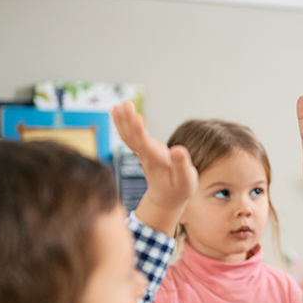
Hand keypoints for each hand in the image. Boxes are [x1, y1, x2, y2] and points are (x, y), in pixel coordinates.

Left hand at [111, 100, 196, 235]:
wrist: (165, 198)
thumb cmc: (178, 189)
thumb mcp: (186, 180)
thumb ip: (182, 166)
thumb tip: (177, 150)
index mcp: (156, 162)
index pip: (145, 145)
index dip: (139, 132)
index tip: (135, 117)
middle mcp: (145, 156)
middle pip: (133, 138)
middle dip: (128, 120)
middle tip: (124, 103)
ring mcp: (142, 153)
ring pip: (128, 136)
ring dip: (122, 120)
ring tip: (118, 104)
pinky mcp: (142, 150)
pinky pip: (128, 136)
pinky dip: (122, 124)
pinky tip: (116, 111)